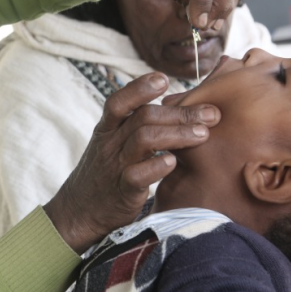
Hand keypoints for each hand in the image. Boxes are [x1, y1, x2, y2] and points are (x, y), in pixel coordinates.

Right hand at [44, 74, 218, 253]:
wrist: (79, 212)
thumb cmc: (107, 173)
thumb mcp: (112, 145)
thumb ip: (136, 127)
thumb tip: (178, 108)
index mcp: (107, 130)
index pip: (118, 101)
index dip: (139, 88)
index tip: (164, 79)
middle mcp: (109, 144)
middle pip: (142, 118)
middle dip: (179, 113)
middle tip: (211, 113)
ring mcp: (114, 167)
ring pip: (143, 140)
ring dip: (177, 134)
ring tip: (203, 134)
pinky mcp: (122, 191)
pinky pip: (137, 175)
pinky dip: (157, 166)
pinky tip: (174, 162)